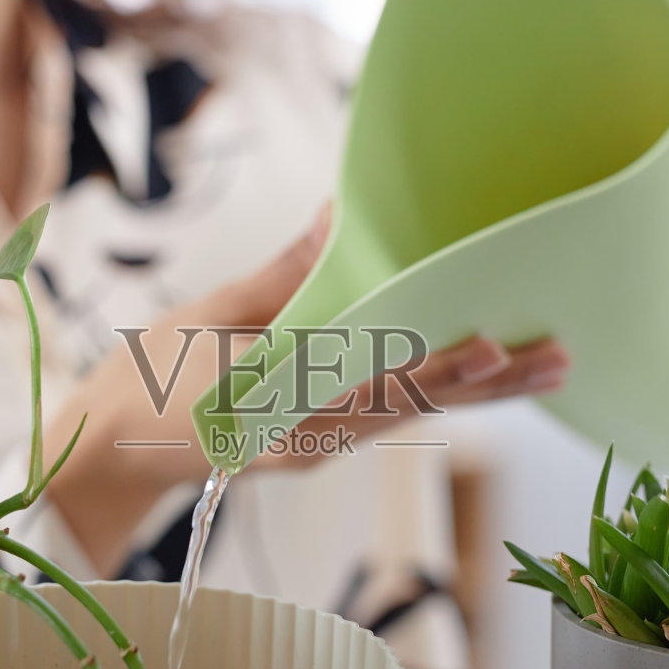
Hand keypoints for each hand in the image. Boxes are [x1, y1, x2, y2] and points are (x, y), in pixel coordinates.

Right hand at [43, 205, 570, 573]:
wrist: (113, 454)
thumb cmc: (147, 380)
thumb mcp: (206, 317)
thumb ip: (282, 276)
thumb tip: (338, 214)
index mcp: (276, 406)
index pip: (368, 387)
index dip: (432, 368)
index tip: (487, 344)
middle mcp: (310, 436)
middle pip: (412, 406)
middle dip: (486, 383)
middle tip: (556, 356)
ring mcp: (320, 445)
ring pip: (412, 416)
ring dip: (481, 393)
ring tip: (548, 366)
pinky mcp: (322, 442)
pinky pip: (391, 417)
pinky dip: (442, 392)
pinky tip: (488, 372)